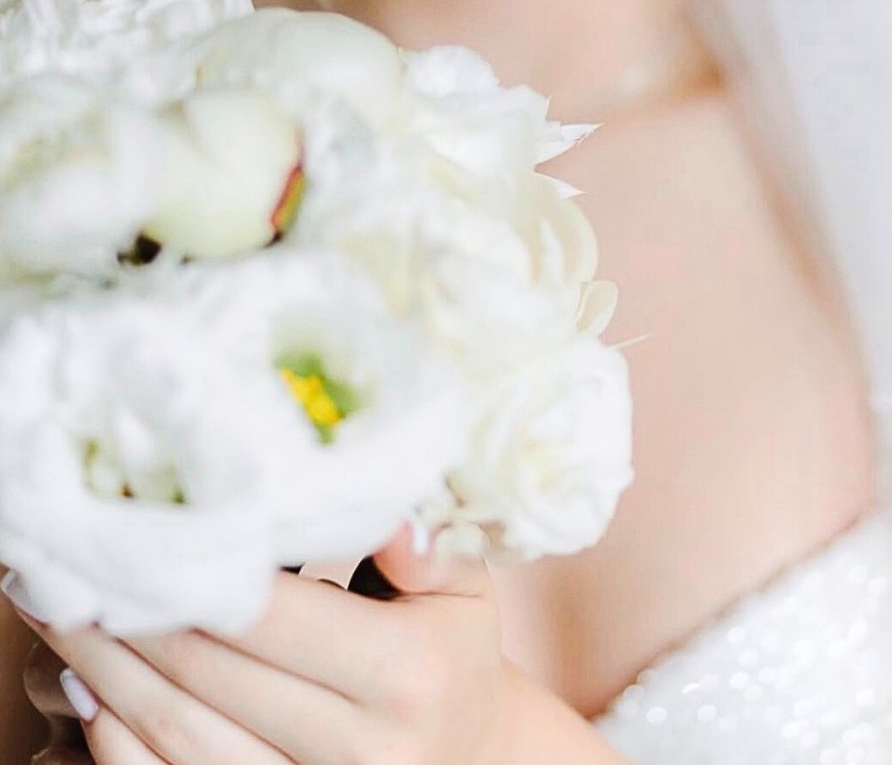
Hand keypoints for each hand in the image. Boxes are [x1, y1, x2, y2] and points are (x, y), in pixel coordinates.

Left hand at [7, 526, 506, 764]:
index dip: (194, 571)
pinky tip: (90, 692)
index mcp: (406, 674)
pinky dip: (120, 743)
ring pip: (183, 739)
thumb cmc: (451, 652)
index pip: (271, 615)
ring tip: (66, 615)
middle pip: (213, 676)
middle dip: (132, 616)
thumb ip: (427, 544)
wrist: (467, 757)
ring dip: (109, 676)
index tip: (137, 525)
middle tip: (71, 561)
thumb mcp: (461, 587)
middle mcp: (361, 750)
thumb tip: (390, 509)